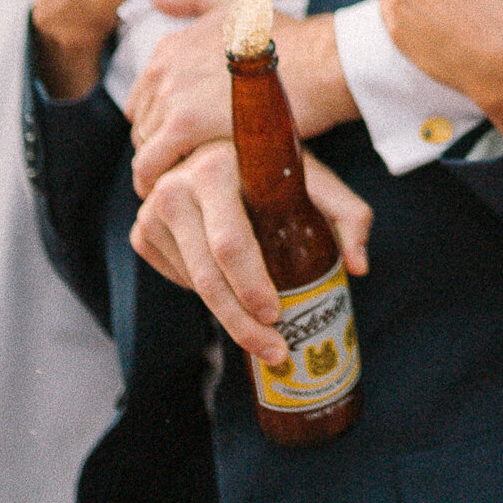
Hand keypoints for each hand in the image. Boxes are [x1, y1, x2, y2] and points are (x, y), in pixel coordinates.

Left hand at [129, 0, 354, 190]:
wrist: (318, 63)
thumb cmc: (286, 38)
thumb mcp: (234, 4)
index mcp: (168, 47)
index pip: (143, 99)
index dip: (165, 122)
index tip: (189, 139)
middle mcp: (161, 68)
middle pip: (143, 125)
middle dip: (164, 146)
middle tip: (195, 165)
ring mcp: (170, 96)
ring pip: (145, 147)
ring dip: (164, 166)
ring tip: (194, 182)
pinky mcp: (184, 126)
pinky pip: (149, 166)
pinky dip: (154, 182)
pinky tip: (173, 194)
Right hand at [129, 139, 371, 363]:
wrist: (226, 154)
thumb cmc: (276, 174)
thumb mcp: (318, 184)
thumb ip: (349, 216)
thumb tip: (359, 266)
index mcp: (217, 168)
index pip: (231, 242)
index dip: (251, 286)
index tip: (276, 315)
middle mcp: (176, 186)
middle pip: (208, 274)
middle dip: (241, 321)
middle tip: (274, 349)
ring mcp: (152, 210)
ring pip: (193, 283)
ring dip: (227, 317)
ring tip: (262, 338)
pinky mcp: (142, 232)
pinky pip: (178, 279)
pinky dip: (206, 297)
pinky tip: (232, 294)